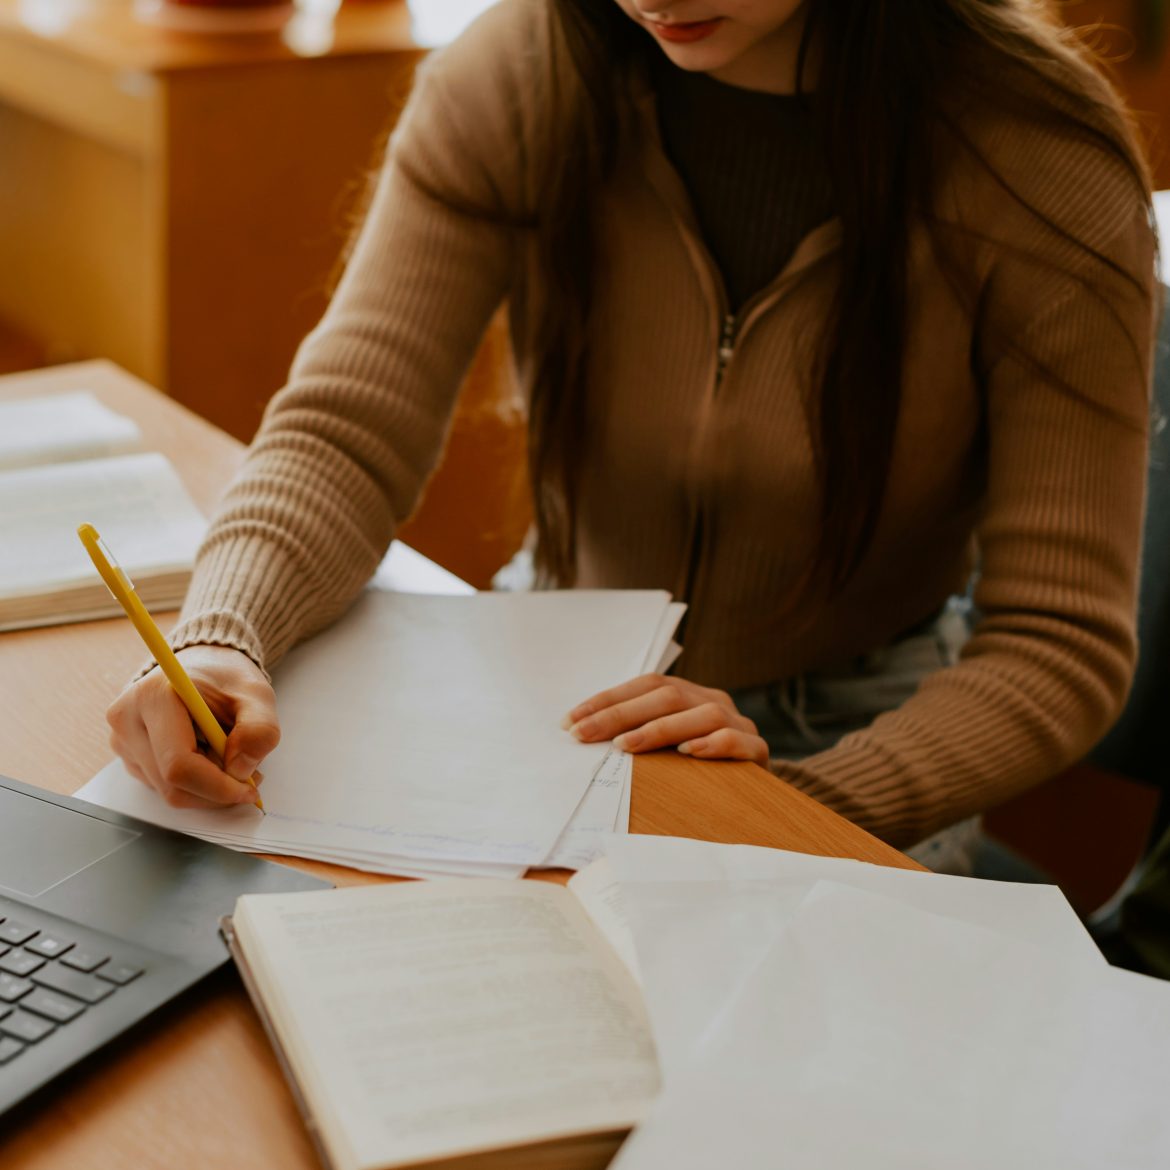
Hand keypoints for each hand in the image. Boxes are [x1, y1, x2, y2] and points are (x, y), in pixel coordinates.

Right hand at [107, 645, 279, 808]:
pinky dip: (194, 783)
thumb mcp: (256, 695)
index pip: (179, 765)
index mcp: (153, 697)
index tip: (249, 790)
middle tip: (250, 778)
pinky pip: (163, 787)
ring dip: (207, 788)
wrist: (203, 667)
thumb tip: (241, 770)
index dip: (217, 787)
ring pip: (168, 792)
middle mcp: (127, 720)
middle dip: (217, 790)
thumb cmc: (227, 679)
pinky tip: (208, 756)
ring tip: (230, 757)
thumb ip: (259, 729)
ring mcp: (123, 741)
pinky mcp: (128, 756)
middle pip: (172, 785)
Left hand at [563, 673, 768, 767]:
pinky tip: (688, 753)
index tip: (569, 722)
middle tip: (584, 735)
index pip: (644, 685)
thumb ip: (635, 736)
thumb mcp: (663, 748)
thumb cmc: (694, 770)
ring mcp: (738, 723)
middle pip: (667, 696)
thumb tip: (580, 736)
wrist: (752, 794)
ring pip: (703, 714)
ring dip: (660, 729)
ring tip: (626, 746)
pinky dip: (713, 743)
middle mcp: (712, 700)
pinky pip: (737, 739)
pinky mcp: (756, 749)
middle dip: (620, 715)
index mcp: (687, 693)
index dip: (606, 700)